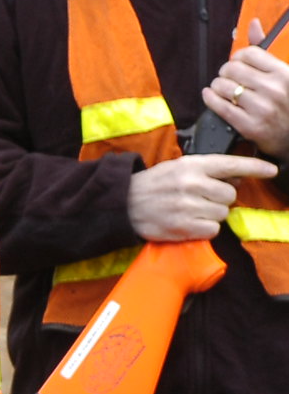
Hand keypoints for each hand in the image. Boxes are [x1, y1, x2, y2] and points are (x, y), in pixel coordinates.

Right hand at [127, 153, 278, 240]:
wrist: (122, 204)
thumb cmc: (153, 185)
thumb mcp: (177, 168)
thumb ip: (206, 170)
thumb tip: (237, 175)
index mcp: (190, 165)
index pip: (230, 164)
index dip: (254, 167)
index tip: (271, 169)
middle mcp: (191, 183)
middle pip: (230, 194)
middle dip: (220, 198)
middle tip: (200, 199)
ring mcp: (188, 206)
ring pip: (223, 213)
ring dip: (211, 214)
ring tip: (191, 211)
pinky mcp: (184, 226)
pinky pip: (214, 229)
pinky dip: (205, 229)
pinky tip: (188, 223)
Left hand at [200, 17, 288, 156]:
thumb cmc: (287, 103)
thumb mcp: (284, 74)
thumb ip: (265, 50)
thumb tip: (252, 24)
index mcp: (284, 74)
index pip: (248, 54)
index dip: (238, 57)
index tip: (238, 63)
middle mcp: (274, 90)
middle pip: (231, 69)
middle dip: (226, 72)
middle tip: (229, 78)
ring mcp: (262, 109)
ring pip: (222, 86)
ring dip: (218, 86)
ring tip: (223, 89)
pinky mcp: (250, 126)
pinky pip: (219, 106)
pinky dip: (210, 98)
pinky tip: (211, 96)